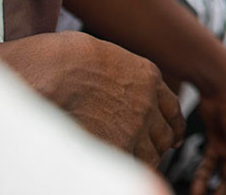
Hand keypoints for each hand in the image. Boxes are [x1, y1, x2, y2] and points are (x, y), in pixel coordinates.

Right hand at [0, 32, 184, 164]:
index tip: (172, 134)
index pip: (171, 108)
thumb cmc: (65, 57)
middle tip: (148, 153)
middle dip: (156, 146)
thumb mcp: (104, 55)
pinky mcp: (115, 146)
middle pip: (164, 135)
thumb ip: (115, 74)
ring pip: (152, 155)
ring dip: (143, 161)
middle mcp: (147, 103)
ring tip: (132, 166)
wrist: (54, 70)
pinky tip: (116, 170)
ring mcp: (134, 126)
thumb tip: (103, 85)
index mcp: (147, 77)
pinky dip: (125, 169)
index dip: (171, 125)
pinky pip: (130, 165)